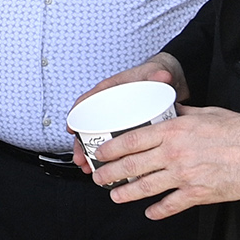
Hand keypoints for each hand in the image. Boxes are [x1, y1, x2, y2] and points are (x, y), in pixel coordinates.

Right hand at [68, 54, 188, 171]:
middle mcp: (110, 103)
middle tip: (80, 157)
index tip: (71, 127)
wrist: (168, 80)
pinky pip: (111, 140)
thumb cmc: (155, 74)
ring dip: (91, 152)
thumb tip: (162, 76)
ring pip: (97, 135)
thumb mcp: (156, 73)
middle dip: (81, 142)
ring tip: (89, 166)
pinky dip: (108, 154)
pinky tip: (107, 166)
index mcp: (112, 88)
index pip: (88, 100)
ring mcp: (116, 116)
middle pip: (88, 124)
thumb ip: (158, 75)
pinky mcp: (125, 126)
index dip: (76, 114)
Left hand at [86, 104, 239, 218]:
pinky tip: (150, 212)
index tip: (100, 153)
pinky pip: (171, 205)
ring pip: (146, 187)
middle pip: (132, 166)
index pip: (132, 140)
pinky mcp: (198, 192)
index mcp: (172, 130)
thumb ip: (180, 113)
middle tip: (99, 178)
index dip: (111, 148)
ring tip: (115, 196)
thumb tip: (167, 108)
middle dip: (110, 174)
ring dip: (127, 193)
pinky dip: (158, 210)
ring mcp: (184, 174)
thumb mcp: (203, 112)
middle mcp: (173, 153)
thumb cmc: (236, 129)